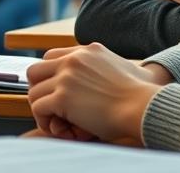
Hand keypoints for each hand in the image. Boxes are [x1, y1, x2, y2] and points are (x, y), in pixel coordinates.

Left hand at [26, 43, 165, 143]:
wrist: (145, 106)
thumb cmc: (143, 95)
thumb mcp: (126, 67)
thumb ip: (109, 66)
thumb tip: (121, 72)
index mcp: (88, 51)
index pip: (52, 56)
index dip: (50, 76)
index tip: (57, 92)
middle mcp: (73, 60)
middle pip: (35, 70)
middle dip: (39, 90)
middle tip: (50, 107)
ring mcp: (66, 77)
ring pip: (34, 91)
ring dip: (42, 109)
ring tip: (56, 122)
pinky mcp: (63, 97)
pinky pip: (38, 108)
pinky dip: (44, 121)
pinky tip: (59, 129)